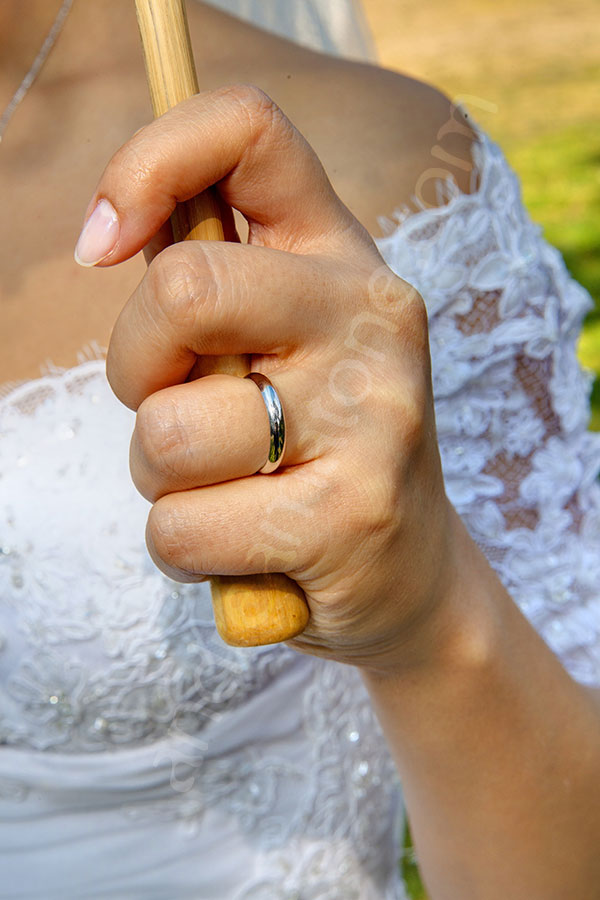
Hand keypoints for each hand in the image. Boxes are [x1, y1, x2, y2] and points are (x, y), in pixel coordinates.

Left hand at [78, 85, 455, 671]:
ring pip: (167, 433)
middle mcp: (370, 319)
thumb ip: (215, 281)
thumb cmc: (316, 447)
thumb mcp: (283, 342)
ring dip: (162, 476)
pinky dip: (183, 547)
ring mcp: (372, 418)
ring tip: (230, 487)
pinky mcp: (350, 517)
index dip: (148, 162)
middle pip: (182, 290)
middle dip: (135, 365)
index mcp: (344, 257)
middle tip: (175, 403)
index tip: (106, 243)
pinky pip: (181, 526)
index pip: (249, 131)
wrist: (407, 572)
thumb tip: (116, 229)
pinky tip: (245, 544)